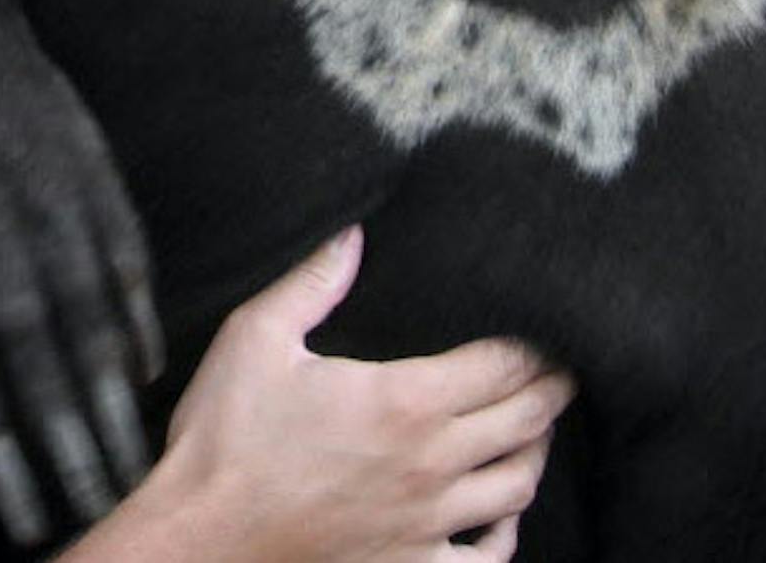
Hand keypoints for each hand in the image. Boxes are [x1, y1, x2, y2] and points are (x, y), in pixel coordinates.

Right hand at [142, 230, 572, 561]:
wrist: (203, 537)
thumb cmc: (225, 438)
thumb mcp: (256, 338)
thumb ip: (312, 283)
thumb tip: (352, 234)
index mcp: (402, 402)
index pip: (501, 367)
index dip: (535, 346)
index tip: (550, 330)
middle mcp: (430, 464)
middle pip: (524, 420)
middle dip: (551, 389)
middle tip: (562, 368)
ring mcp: (427, 524)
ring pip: (517, 485)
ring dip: (537, 450)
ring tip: (538, 425)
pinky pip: (486, 560)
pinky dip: (507, 535)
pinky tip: (505, 515)